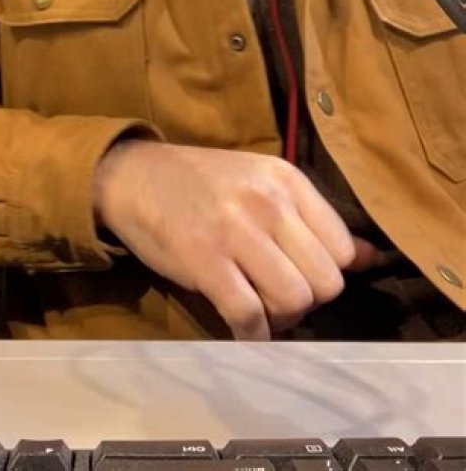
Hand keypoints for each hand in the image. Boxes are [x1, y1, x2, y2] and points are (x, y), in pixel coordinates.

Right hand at [93, 141, 357, 340]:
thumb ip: (313, 221)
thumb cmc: (202, 184)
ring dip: (281, 318)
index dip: (327, 274)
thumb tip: (372, 258)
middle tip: (279, 297)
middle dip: (307, 301)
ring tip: (260, 309)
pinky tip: (242, 327)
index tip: (301, 276)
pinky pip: (249, 313)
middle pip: (325, 280)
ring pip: (294, 299)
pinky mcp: (204, 259)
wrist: (135, 175)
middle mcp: (268, 201)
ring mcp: (236, 229)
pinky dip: (251, 333)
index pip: (343, 248)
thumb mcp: (263, 185)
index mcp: (287, 179)